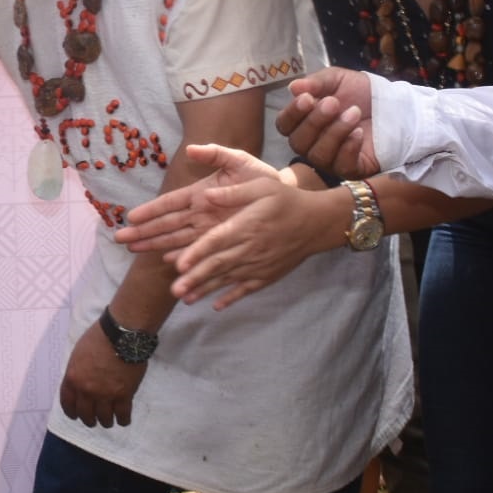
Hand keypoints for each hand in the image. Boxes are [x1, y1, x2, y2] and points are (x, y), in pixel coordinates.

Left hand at [58, 323, 146, 427]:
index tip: (75, 416)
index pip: (67, 403)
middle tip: (93, 420)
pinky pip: (122, 415)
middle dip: (89, 420)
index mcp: (72, 378)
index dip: (71, 412)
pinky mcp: (124, 395)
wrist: (121, 335)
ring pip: (104, 418)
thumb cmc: (99, 337)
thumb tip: (80, 382)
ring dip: (106, 421)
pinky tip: (123, 420)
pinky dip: (123, 420)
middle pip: (85, 414)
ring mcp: (106, 394)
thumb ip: (77, 371)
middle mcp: (86, 390)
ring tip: (109, 421)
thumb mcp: (78, 354)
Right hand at [117, 144, 279, 253]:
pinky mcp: (221, 242)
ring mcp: (209, 230)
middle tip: (120, 239)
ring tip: (134, 251)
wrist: (285, 197)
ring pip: (176, 240)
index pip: (170, 203)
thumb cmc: (260, 177)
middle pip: (166, 224)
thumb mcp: (239, 160)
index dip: (151, 210)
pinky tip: (168, 262)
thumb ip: (216, 154)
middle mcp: (200, 214)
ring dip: (155, 245)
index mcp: (200, 193)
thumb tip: (192, 149)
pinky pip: (199, 251)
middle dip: (143, 232)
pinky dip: (184, 257)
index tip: (131, 216)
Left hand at [165, 168, 344, 310]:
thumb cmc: (287, 201)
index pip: (217, 241)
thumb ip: (233, 192)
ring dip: (205, 290)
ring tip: (185, 299)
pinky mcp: (267, 275)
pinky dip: (231, 298)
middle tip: (174, 290)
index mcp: (247, 226)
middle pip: (218, 265)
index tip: (179, 264)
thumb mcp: (262, 186)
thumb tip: (206, 194)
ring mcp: (259, 265)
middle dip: (195, 278)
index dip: (197, 253)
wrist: (317, 222)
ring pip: (228, 279)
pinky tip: (216, 306)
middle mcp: (251, 248)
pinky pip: (247, 289)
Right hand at [275, 68, 379, 177]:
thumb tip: (292, 87)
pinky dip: (349, 147)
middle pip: (298, 142)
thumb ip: (316, 83)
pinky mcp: (351, 169)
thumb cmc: (360, 92)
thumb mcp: (338, 80)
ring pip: (319, 155)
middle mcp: (312, 144)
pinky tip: (359, 132)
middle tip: (334, 103)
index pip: (285, 125)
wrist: (393, 103)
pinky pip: (341, 165)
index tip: (307, 99)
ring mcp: (330, 159)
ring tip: (353, 113)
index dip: (292, 114)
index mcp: (304, 122)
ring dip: (335, 132)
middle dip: (315, 121)